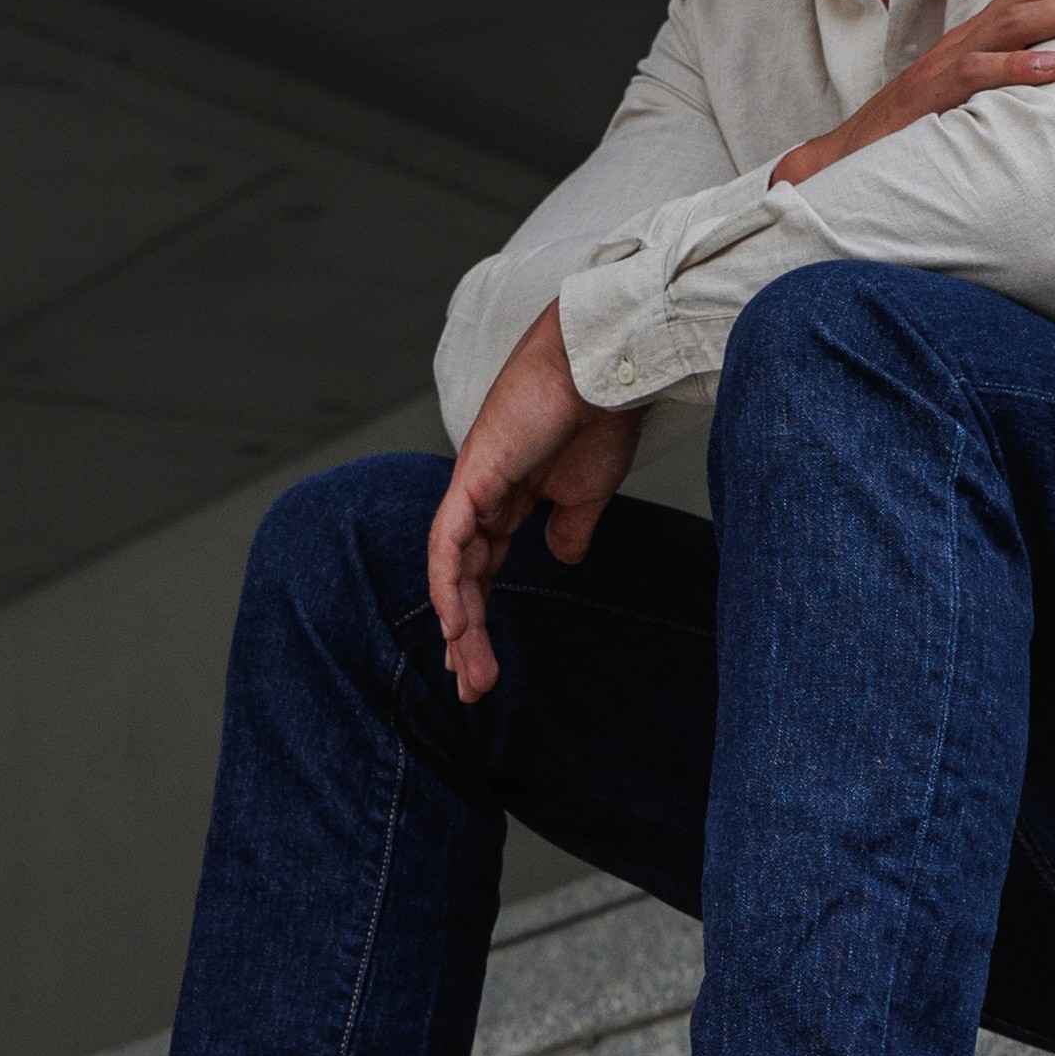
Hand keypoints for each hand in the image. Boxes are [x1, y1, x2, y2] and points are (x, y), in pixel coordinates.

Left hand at [423, 305, 644, 702]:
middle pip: (463, 579)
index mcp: (507, 500)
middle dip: (467, 637)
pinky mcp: (473, 477)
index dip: (480, 618)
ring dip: (458, 624)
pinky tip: (454, 622)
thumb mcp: (586, 492)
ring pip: (452, 568)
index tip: (484, 668)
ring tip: (468, 671)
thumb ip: (570, 528)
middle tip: (472, 688)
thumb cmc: (599, 416)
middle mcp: (481, 498)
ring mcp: (472, 487)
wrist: (606, 367)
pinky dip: (448, 582)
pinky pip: (450, 540)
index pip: (483, 570)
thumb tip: (562, 559)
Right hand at [768, 0, 1054, 188]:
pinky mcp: (931, 100)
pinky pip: (976, 77)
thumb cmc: (930, 123)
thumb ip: (1028, 61)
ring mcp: (949, 63)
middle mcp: (972, 33)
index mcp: (988, 26)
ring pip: (1015, 22)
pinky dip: (1016, 69)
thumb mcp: (986, 84)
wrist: (853, 158)